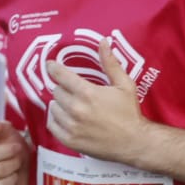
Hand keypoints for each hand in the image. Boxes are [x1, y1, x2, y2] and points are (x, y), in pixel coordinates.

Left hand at [45, 38, 147, 163]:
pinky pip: (51, 125)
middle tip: (74, 91)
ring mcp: (71, 126)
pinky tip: (64, 117)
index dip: (54, 68)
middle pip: (56, 91)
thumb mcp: (124, 84)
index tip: (50, 65)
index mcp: (87, 93)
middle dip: (63, 89)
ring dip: (59, 104)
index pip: (61, 76)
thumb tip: (103, 42)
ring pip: (53, 108)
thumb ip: (110, 63)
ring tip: (71, 105)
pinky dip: (55, 119)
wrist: (134, 142)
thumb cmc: (129, 112)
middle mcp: (76, 109)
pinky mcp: (69, 140)